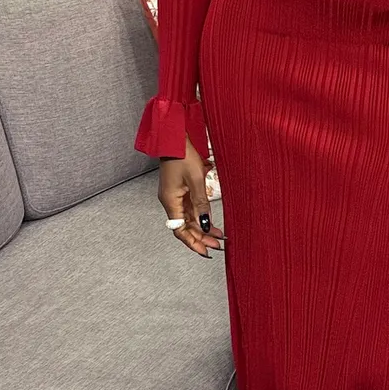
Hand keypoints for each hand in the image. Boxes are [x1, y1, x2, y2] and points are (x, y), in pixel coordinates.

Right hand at [157, 139, 224, 257]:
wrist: (174, 138)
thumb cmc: (182, 155)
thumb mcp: (196, 180)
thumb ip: (201, 203)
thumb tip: (206, 223)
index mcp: (170, 201)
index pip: (180, 230)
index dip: (193, 242)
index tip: (206, 251)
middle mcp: (170, 201)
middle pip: (185, 226)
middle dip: (201, 237)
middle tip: (217, 245)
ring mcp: (175, 195)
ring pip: (188, 218)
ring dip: (202, 227)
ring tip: (218, 235)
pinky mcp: (180, 189)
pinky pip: (189, 208)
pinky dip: (200, 215)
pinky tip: (211, 220)